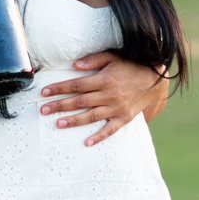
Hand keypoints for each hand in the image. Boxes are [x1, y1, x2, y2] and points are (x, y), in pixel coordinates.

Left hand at [39, 51, 168, 144]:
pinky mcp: (124, 118)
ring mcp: (117, 108)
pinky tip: (87, 142)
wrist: (155, 79)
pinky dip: (99, 137)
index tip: (44, 93)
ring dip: (73, 121)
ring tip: (58, 124)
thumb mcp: (113, 57)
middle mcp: (109, 95)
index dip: (59, 88)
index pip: (76, 85)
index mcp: (104, 79)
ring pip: (91, 116)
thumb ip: (94, 60)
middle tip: (43, 110)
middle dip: (60, 105)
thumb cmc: (131, 66)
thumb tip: (74, 65)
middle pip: (79, 101)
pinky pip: (110, 130)